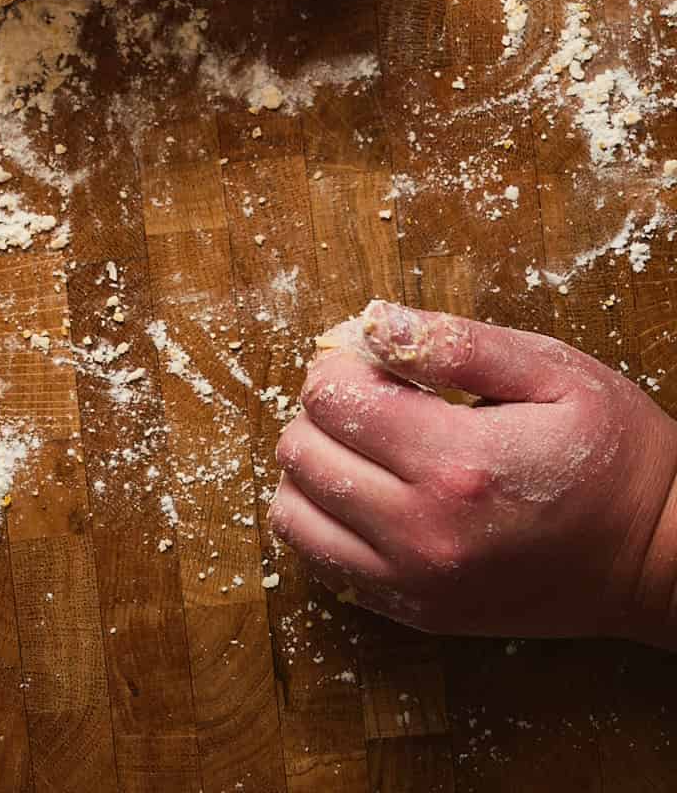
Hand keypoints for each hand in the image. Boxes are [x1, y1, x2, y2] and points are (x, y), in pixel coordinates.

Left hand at [268, 300, 676, 644]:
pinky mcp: (417, 613)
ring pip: (294, 514)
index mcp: (457, 462)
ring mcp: (417, 583)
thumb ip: (455, 342)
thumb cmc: (612, 453)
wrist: (657, 559)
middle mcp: (424, 532)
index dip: (340, 363)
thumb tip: (370, 321)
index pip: (331, 398)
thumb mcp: (551, 370)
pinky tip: (367, 492)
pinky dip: (324, 520)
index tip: (374, 358)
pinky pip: (322, 563)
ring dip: (314, 465)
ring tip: (365, 444)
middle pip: (301, 452)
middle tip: (371, 396)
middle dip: (323, 409)